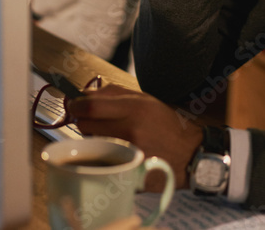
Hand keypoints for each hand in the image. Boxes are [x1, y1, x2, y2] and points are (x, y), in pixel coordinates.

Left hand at [67, 84, 203, 189]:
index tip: (73, 105)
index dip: (75, 105)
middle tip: (92, 121)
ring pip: (91, 143)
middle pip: (85, 125)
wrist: (190, 155)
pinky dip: (103, 155)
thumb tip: (85, 93)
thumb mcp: (146, 100)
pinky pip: (102, 160)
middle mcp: (130, 129)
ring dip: (93, 138)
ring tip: (109, 137)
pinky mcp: (128, 171)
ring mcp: (129, 152)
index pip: (90, 106)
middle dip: (83, 121)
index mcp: (135, 108)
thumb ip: (115, 94)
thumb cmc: (167, 125)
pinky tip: (116, 153)